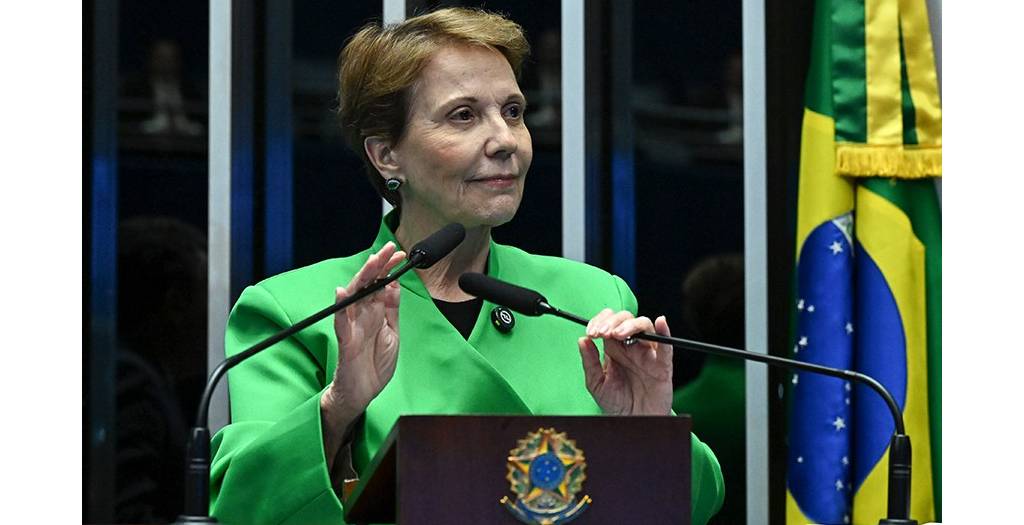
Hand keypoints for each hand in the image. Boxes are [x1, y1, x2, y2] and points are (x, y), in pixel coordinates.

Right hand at [322, 242, 405, 420]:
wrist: (362, 393)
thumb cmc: (374, 364)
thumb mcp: (392, 333)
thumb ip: (392, 310)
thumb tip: (395, 285)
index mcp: (375, 313)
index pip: (381, 284)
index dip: (389, 268)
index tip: (400, 254)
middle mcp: (362, 315)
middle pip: (368, 284)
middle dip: (378, 265)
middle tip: (390, 249)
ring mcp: (352, 326)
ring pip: (354, 296)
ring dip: (362, 278)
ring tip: (371, 263)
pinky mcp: (345, 341)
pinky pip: (340, 321)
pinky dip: (340, 306)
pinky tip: (341, 292)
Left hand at [578, 309, 673, 415]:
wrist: (633, 423)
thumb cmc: (616, 403)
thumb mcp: (596, 383)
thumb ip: (589, 361)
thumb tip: (582, 339)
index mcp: (614, 348)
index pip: (608, 323)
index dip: (599, 321)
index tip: (591, 332)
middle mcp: (631, 346)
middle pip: (625, 319)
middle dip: (612, 322)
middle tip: (602, 333)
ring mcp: (647, 353)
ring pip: (643, 326)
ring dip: (630, 325)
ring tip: (617, 334)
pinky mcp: (662, 364)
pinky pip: (666, 345)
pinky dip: (664, 331)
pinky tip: (660, 322)